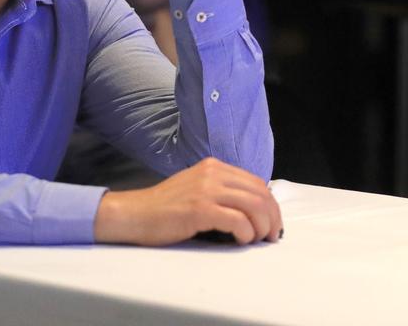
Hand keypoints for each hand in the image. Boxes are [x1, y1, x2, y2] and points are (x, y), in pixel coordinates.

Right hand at [93, 157, 282, 245]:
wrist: (135, 214)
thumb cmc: (165, 208)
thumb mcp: (196, 188)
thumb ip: (221, 190)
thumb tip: (253, 208)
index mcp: (213, 166)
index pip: (257, 183)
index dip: (271, 205)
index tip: (271, 224)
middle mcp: (212, 173)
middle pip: (261, 193)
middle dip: (272, 218)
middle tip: (271, 237)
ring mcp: (206, 190)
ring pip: (254, 206)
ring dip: (262, 227)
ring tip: (256, 240)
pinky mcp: (200, 209)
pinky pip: (238, 221)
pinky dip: (246, 234)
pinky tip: (239, 240)